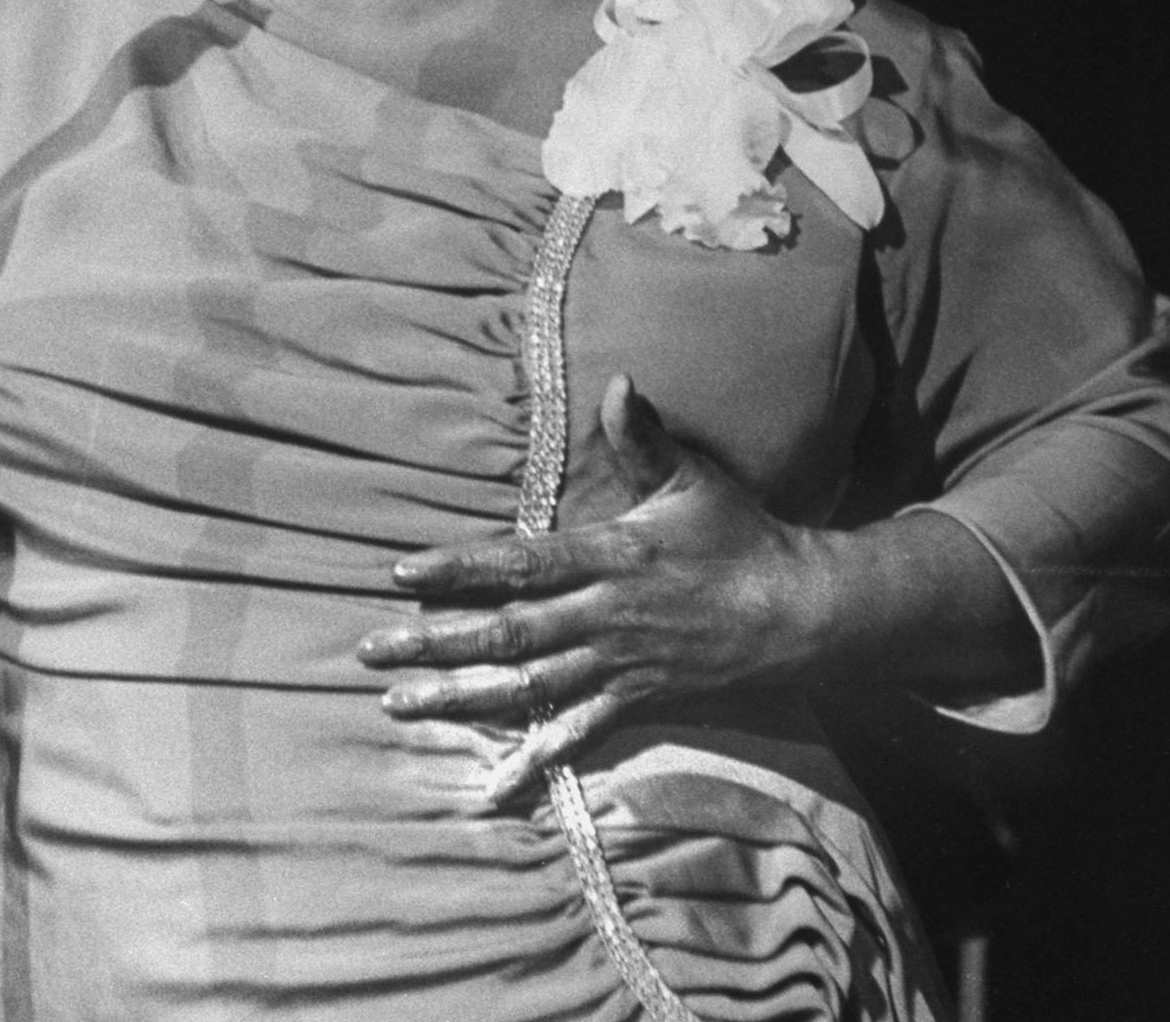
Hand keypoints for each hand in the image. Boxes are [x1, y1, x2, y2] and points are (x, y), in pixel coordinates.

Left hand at [357, 375, 833, 804]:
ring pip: (526, 688)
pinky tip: (488, 789)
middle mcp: (606, 616)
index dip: (459, 570)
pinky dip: (530, 761)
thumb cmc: (739, 536)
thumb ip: (647, 436)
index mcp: (612, 557)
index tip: (401, 574)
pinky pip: (574, 736)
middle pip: (508, 632)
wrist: (799, 610)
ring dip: (460, 698)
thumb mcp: (693, 480)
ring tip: (397, 704)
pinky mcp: (633, 700)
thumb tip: (621, 381)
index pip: (521, 563)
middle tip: (369, 648)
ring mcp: (617, 664)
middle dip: (435, 641)